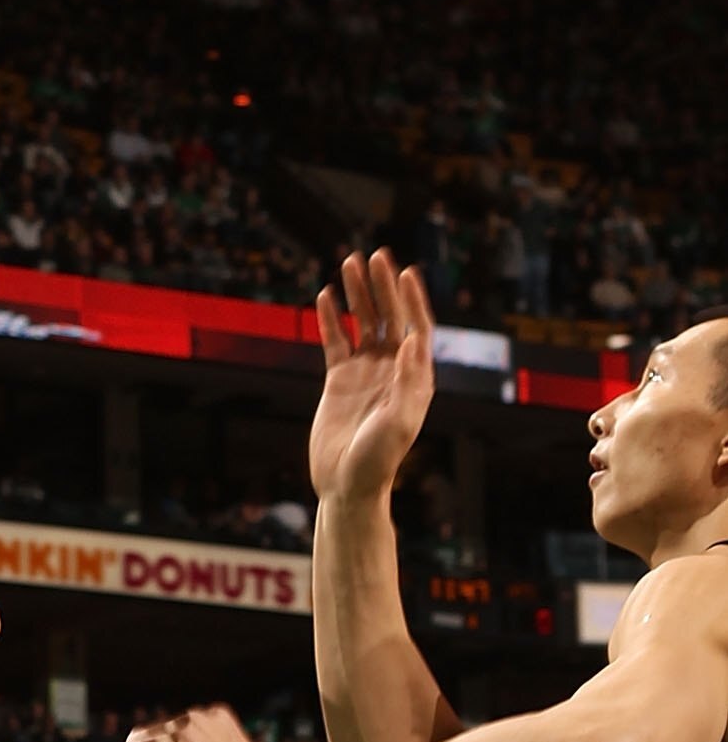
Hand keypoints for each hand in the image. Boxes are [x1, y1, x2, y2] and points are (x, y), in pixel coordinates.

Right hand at [309, 251, 434, 507]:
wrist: (346, 486)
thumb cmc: (377, 462)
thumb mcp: (397, 424)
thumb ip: (406, 383)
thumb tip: (412, 340)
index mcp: (414, 378)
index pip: (416, 329)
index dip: (412, 300)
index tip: (405, 272)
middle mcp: (393, 370)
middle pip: (391, 317)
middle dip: (383, 286)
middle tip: (375, 256)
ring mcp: (366, 373)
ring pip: (363, 323)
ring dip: (358, 294)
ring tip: (348, 262)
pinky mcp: (339, 380)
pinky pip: (336, 341)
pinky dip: (330, 318)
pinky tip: (324, 296)